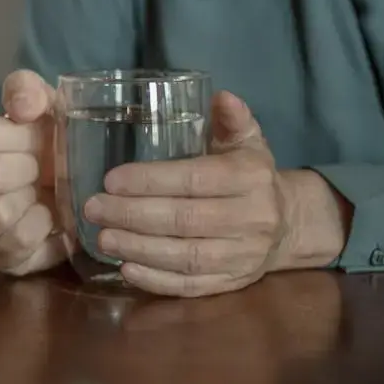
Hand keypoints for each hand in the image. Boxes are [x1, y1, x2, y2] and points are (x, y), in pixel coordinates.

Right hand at [0, 70, 65, 274]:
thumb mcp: (38, 105)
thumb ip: (26, 90)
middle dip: (27, 168)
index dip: (16, 136)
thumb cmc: (41, 143)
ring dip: (30, 198)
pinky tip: (47, 215)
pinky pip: (16, 243)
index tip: (35, 136)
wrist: (62, 188)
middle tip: (42, 166)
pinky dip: (41, 226)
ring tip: (41, 191)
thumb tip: (22, 107)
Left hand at [83, 91, 293, 296]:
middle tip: (94, 208)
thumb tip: (221, 96)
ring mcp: (243, 256)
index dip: (151, 181)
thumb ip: (232, 120)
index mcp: (251, 178)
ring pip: (185, 256)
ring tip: (102, 238)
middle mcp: (252, 218)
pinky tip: (126, 269)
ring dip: (138, 249)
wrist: (289, 224)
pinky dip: (157, 281)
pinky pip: (192, 287)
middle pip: (184, 220)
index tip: (110, 180)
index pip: (195, 180)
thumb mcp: (247, 142)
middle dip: (133, 215)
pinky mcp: (233, 283)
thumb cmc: (251, 177)